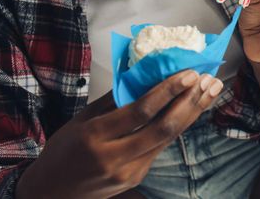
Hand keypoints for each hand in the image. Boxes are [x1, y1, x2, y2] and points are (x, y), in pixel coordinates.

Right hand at [16, 70, 221, 198]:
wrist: (50, 194)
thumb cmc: (63, 150)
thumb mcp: (82, 119)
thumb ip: (114, 99)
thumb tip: (145, 73)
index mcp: (95, 136)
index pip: (140, 111)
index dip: (168, 91)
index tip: (189, 73)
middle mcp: (114, 157)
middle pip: (162, 127)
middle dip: (190, 101)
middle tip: (208, 80)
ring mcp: (128, 172)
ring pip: (168, 138)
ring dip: (192, 113)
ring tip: (210, 91)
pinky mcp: (136, 179)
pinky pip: (160, 148)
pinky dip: (178, 126)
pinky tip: (191, 109)